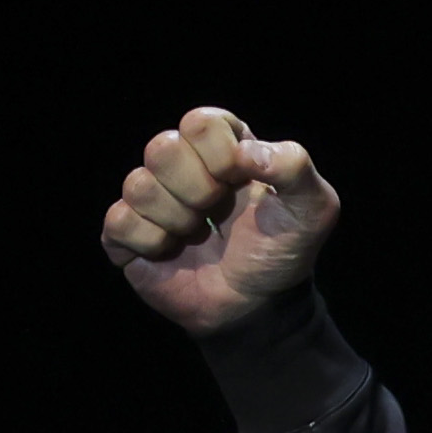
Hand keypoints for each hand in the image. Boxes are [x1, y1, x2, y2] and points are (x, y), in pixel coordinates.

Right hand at [101, 106, 340, 336]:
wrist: (258, 309)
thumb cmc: (282, 254)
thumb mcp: (313, 208)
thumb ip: (295, 166)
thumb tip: (247, 153)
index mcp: (221, 146)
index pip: (200, 122)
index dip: (219, 156)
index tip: (238, 183)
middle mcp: (182, 165)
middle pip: (162, 148)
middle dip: (197, 190)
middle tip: (216, 214)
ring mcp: (152, 199)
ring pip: (138, 186)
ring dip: (176, 221)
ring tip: (197, 237)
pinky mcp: (127, 234)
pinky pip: (118, 221)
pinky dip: (150, 243)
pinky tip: (170, 253)